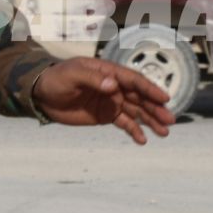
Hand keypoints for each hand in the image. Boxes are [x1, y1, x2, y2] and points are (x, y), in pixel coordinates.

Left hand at [30, 58, 173, 144]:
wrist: (42, 94)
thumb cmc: (57, 79)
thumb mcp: (73, 75)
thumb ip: (93, 79)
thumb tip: (113, 85)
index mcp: (109, 72)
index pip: (133, 80)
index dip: (150, 89)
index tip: (164, 98)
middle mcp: (115, 86)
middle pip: (140, 98)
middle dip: (155, 109)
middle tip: (170, 120)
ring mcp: (112, 101)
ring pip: (136, 112)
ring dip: (150, 121)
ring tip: (164, 133)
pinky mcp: (106, 115)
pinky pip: (124, 123)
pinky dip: (134, 131)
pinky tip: (143, 140)